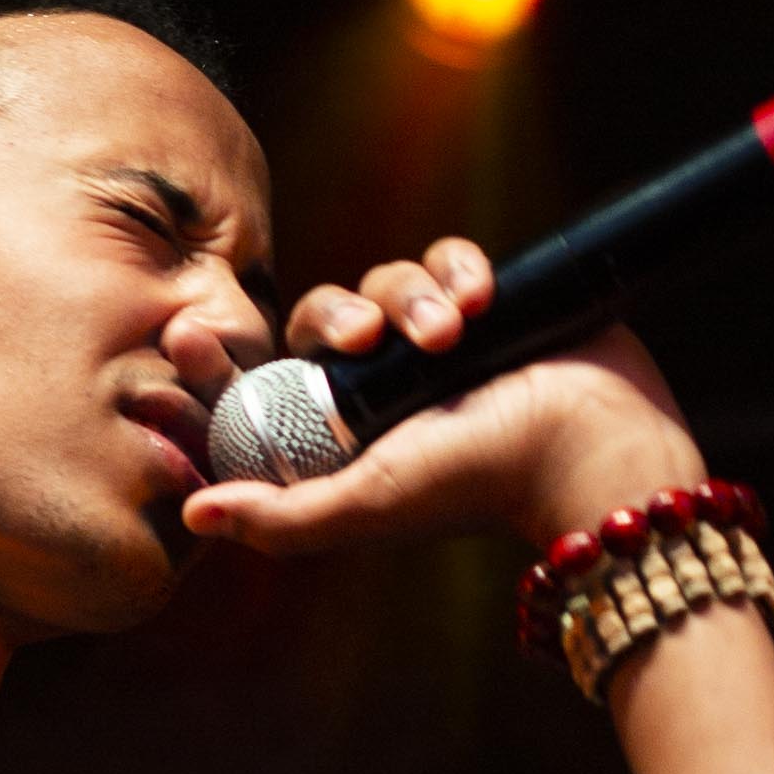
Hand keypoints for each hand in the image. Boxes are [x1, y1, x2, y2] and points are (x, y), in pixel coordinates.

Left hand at [170, 243, 704, 564]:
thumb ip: (282, 516)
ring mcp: (436, 340)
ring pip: (384, 280)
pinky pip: (445, 256)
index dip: (218, 360)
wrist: (590, 445)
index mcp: (344, 429)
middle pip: (323, 315)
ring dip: (411, 298)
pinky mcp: (486, 300)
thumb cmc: (479, 482)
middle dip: (336, 319)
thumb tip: (193, 515)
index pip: (260, 383)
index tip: (183, 335)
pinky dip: (457, 268)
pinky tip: (482, 298)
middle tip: (363, 338)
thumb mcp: (368, 503)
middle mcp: (384, 384)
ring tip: (453, 334)